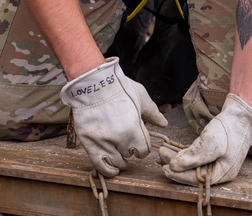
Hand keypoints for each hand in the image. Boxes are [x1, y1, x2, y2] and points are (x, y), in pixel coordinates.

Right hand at [60, 57, 167, 176]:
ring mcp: (101, 141)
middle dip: (130, 150)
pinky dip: (107, 170)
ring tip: (120, 153)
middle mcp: (117, 139)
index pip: (143, 150)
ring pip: (116, 162)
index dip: (143, 146)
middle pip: (129, 155)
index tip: (140, 142)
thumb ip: (152, 112)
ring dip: (120, 160)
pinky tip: (113, 169)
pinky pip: (99, 164)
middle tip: (128, 142)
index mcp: (132, 128)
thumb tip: (164, 123)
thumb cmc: (118, 86)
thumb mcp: (140, 96)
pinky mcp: (87, 141)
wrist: (92, 80)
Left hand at [158, 93, 251, 184]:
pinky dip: (185, 153)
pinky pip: (197, 156)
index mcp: (222, 174)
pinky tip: (175, 149)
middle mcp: (219, 171)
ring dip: (178, 158)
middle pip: (193, 172)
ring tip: (163, 151)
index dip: (179, 175)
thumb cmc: (229, 129)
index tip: (165, 169)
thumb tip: (173, 166)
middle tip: (160, 158)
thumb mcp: (210, 143)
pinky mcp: (214, 152)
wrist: (242, 115)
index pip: (196, 179)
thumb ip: (192, 157)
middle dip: (176, 166)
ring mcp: (217, 161)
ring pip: (193, 164)